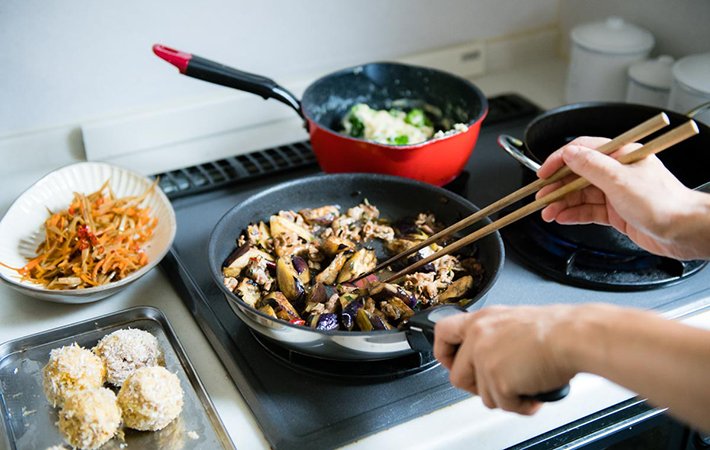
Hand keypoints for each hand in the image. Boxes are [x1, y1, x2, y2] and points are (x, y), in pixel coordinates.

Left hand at [433, 305, 576, 414]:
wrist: (572, 337)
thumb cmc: (556, 329)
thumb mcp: (514, 321)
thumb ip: (494, 336)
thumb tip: (492, 356)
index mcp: (481, 320)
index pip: (443, 333)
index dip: (445, 353)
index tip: (453, 363)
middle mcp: (478, 337)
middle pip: (457, 376)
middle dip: (478, 388)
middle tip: (500, 385)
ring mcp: (485, 359)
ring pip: (483, 395)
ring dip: (506, 397)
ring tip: (527, 385)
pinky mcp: (497, 380)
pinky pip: (503, 405)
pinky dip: (521, 405)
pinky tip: (534, 392)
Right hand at [535, 137, 709, 259]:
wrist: (685, 231)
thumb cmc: (665, 203)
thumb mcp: (621, 180)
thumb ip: (591, 166)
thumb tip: (569, 154)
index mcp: (621, 155)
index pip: (582, 151)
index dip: (559, 161)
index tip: (543, 173)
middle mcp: (617, 172)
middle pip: (577, 175)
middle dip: (557, 187)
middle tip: (540, 198)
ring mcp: (616, 192)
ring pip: (580, 195)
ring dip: (561, 203)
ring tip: (547, 212)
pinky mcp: (616, 212)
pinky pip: (588, 211)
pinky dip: (573, 214)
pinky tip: (561, 217)